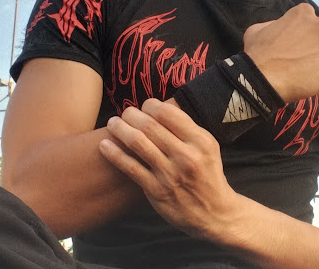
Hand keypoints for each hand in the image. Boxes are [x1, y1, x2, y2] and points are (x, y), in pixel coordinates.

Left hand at [99, 99, 238, 237]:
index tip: (144, 106)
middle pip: (150, 126)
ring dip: (120, 129)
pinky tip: (104, 146)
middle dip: (131, 114)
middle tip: (125, 112)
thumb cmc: (207, 173)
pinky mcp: (157, 191)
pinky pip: (130, 168)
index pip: (168, 113)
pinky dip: (114, 154)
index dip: (150, 105)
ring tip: (112, 124)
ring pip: (138, 143)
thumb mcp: (207, 146)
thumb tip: (159, 108)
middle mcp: (186, 155)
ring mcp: (170, 174)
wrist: (214, 212)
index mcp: (200, 140)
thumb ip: (187, 128)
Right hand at [243, 3, 318, 101]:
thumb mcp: (258, 28)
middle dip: (313, 42)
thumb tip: (282, 28)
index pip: (308, 18)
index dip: (300, 30)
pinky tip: (305, 81)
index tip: (292, 41)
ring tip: (301, 71)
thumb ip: (275, 23)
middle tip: (298, 56)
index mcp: (303, 12)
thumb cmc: (258, 52)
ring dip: (317, 60)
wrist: (263, 78)